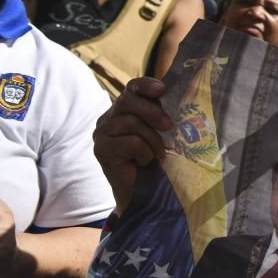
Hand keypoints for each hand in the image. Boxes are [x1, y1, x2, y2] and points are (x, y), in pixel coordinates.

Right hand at [93, 77, 171, 211]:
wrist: (145, 192)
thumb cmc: (155, 160)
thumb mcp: (160, 133)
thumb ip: (160, 115)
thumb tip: (176, 97)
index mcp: (124, 111)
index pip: (131, 89)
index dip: (145, 85)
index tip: (161, 89)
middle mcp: (108, 118)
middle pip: (128, 101)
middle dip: (152, 112)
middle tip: (169, 126)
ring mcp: (101, 134)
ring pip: (130, 123)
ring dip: (152, 140)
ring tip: (156, 154)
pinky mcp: (101, 150)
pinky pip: (130, 142)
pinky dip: (144, 153)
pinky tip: (144, 162)